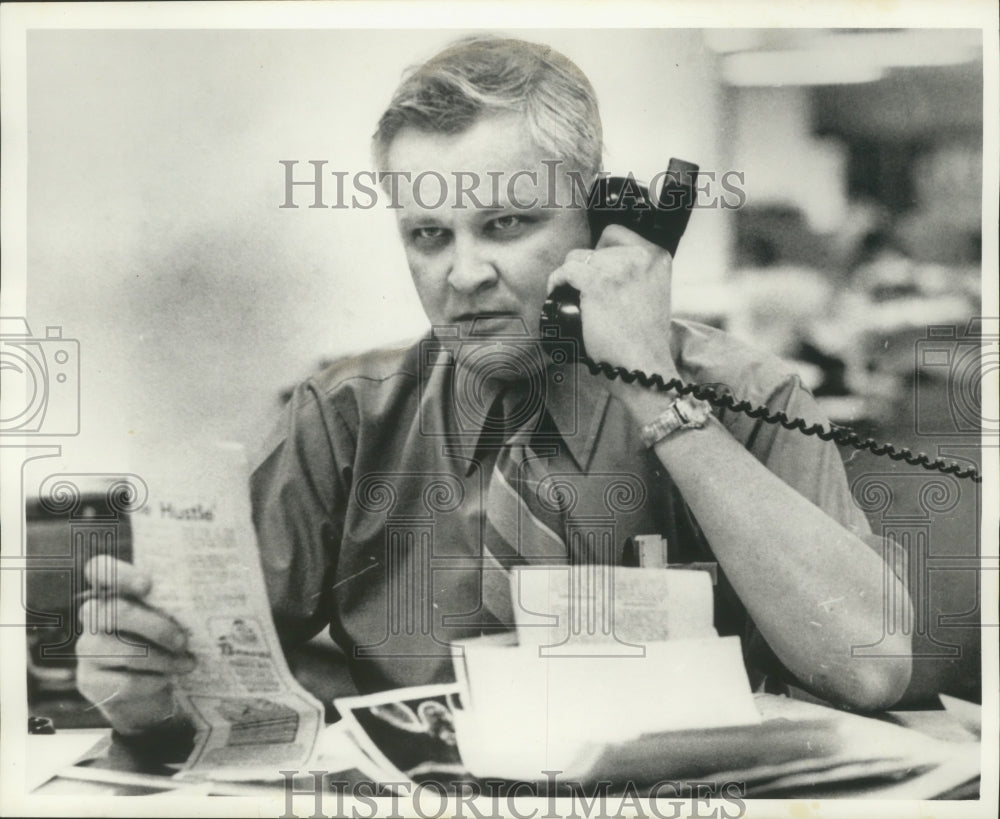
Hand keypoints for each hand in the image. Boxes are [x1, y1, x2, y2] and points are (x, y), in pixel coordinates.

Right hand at [75, 556, 194, 734]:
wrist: (146, 694)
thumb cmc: (165, 644)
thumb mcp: (170, 619)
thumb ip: (174, 605)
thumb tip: (209, 596)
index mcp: (113, 592)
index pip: (100, 569)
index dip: (121, 574)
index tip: (147, 585)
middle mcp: (93, 617)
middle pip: (117, 612)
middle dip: (157, 627)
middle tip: (183, 641)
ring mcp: (87, 649)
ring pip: (126, 651)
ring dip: (163, 660)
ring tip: (187, 663)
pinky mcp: (89, 682)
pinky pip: (125, 682)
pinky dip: (153, 681)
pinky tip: (167, 679)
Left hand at [547, 225, 680, 418]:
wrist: (644, 366)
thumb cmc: (645, 341)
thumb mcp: (654, 294)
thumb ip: (638, 275)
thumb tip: (606, 266)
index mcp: (657, 256)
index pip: (616, 234)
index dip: (600, 251)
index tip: (594, 268)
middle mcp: (640, 256)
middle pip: (595, 246)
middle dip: (586, 266)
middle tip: (584, 290)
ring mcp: (618, 268)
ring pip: (577, 256)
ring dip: (570, 274)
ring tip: (571, 294)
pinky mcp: (597, 283)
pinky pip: (566, 271)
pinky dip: (557, 281)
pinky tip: (557, 292)